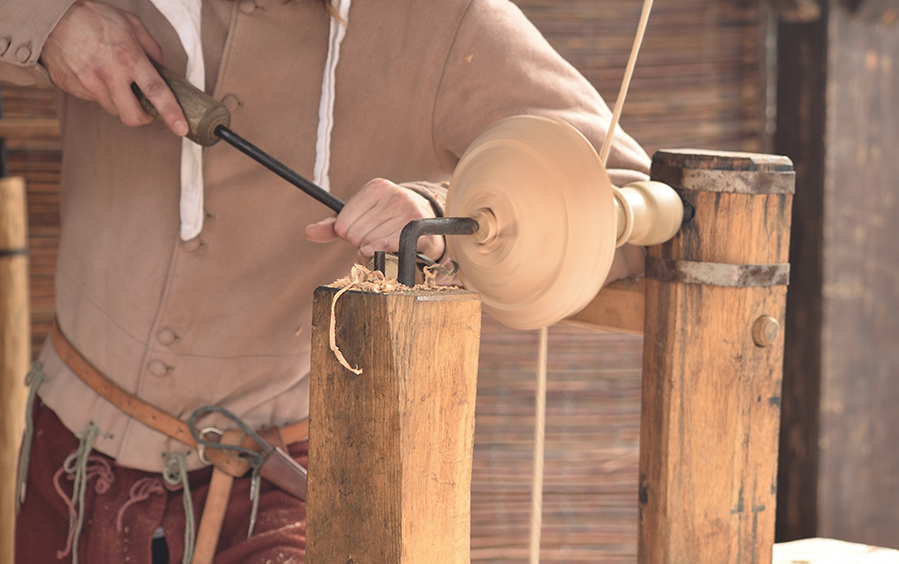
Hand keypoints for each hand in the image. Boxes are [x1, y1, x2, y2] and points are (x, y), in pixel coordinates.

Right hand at [40, 0, 187, 135]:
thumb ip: (152, 49)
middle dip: (143, 118)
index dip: (171, 112)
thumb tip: (163, 70)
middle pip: (132, 116)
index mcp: (128, 57)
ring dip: (120, 101)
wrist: (50, 16)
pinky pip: (95, 100)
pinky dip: (101, 93)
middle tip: (146, 109)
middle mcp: (108, 74)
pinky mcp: (73, 88)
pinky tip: (96, 73)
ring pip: (113, 109)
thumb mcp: (131, 24)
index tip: (181, 128)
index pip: (155, 91)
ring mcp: (88, 84)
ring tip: (115, 79)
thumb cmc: (94, 17)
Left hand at [305, 178, 445, 262]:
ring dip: (373, 253)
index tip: (362, 233)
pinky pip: (387, 247)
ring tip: (384, 247)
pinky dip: (382, 255)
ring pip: (369, 244)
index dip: (348, 235)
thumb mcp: (361, 217)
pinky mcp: (418, 227)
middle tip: (374, 242)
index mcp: (376, 187)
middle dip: (361, 244)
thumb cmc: (389, 221)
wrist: (429, 225)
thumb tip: (308, 232)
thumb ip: (334, 225)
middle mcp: (393, 195)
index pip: (341, 223)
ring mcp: (407, 210)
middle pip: (355, 236)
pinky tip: (386, 253)